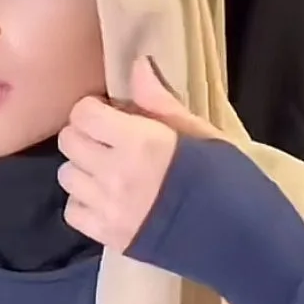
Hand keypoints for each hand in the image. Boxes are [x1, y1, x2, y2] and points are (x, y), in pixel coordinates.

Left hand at [57, 56, 226, 251]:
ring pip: (66, 175)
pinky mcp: (108, 237)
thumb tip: (136, 65)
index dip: (96, 109)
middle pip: (69, 141)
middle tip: (111, 140)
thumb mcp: (202, 134)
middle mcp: (115, 173)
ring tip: (110, 170)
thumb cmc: (228, 179)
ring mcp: (108, 208)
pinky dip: (84, 202)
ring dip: (84, 168)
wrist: (238, 238)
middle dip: (86, 134)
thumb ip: (161, 103)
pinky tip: (108, 198)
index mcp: (140, 142)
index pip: (83, 113)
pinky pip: (72, 211)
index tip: (113, 113)